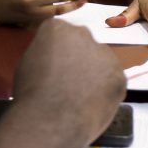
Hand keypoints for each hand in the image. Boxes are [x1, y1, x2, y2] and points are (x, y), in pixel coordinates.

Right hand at [12, 21, 126, 145]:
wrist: (50, 120)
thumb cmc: (32, 94)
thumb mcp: (28, 62)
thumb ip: (45, 53)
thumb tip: (55, 59)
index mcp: (57, 28)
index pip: (59, 33)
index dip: (56, 52)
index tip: (53, 66)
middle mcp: (82, 34)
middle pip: (82, 43)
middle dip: (77, 58)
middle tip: (68, 80)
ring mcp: (104, 53)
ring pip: (100, 60)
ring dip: (93, 72)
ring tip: (80, 95)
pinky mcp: (119, 74)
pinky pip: (113, 78)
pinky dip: (105, 89)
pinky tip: (92, 101)